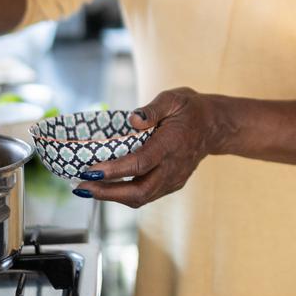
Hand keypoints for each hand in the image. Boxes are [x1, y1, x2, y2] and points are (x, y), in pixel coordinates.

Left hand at [71, 88, 218, 207]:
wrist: (214, 126)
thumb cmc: (190, 109)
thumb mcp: (173, 98)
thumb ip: (153, 109)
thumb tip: (133, 120)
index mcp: (171, 144)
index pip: (141, 163)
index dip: (115, 170)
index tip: (90, 169)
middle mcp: (173, 167)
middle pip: (139, 191)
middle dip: (107, 192)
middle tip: (81, 186)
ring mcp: (174, 179)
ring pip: (141, 198)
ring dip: (112, 196)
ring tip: (87, 188)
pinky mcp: (172, 184)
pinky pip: (146, 195)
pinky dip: (124, 194)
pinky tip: (106, 186)